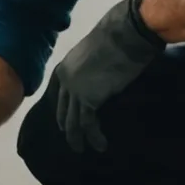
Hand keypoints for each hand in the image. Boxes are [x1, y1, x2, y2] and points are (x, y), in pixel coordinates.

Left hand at [52, 0, 164, 152]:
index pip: (59, 94)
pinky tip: (100, 145)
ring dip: (77, 138)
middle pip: (62, 109)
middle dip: (66, 126)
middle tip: (73, 139)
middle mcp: (65, 79)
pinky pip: (87, 124)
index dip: (63, 109)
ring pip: (72, 121)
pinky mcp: (88, 99)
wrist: (125, 35)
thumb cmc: (119, 37)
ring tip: (82, 150)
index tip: (66, 121)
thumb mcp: (99, 53)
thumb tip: (104, 74)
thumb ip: (95, 67)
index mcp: (66, 66)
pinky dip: (94, 137)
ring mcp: (74, 90)